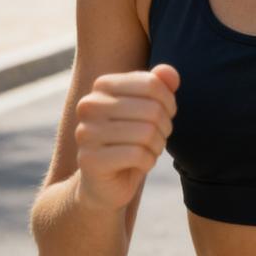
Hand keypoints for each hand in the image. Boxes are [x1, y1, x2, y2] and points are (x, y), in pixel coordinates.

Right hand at [73, 63, 179, 211]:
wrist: (104, 183)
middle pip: (152, 109)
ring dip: (157, 145)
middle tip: (158, 137)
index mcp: (102, 85)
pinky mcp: (90, 160)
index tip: (165, 114)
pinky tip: (140, 164)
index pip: (152, 83)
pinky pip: (137, 155)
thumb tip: (169, 73)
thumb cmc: (130, 139)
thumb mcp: (148, 108)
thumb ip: (159, 85)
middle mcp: (89, 105)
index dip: (168, 101)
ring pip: (146, 133)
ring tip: (149, 150)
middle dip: (164, 126)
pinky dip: (148, 161)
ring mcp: (86, 133)